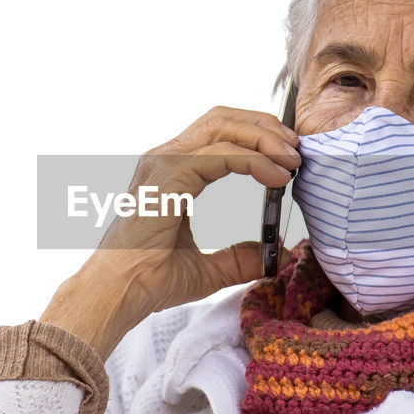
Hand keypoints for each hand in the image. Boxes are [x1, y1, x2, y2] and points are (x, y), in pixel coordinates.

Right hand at [41, 106, 300, 359]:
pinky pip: (220, 154)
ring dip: (263, 137)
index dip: (256, 136)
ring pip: (222, 127)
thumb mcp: (207, 270)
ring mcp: (164, 164)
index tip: (288, 157)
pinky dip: (253, 159)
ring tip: (291, 158)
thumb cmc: (147, 280)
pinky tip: (276, 175)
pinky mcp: (169, 177)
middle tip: (296, 148)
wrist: (117, 294)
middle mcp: (165, 159)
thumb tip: (276, 254)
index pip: (217, 133)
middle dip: (264, 127)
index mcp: (171, 172)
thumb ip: (240, 258)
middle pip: (221, 119)